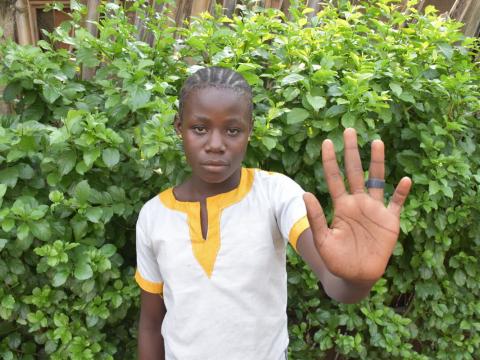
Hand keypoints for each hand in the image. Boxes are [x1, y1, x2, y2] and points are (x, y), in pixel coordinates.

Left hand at [303, 128, 411, 281]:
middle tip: (349, 130)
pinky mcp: (390, 221)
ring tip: (376, 142)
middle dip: (352, 152)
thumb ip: (316, 217)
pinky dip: (401, 193)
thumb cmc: (336, 259)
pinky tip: (404, 181)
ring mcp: (374, 210)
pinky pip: (397, 203)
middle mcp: (357, 202)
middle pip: (355, 172)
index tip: (327, 142)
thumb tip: (305, 193)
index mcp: (341, 206)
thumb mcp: (323, 239)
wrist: (355, 276)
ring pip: (377, 180)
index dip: (331, 161)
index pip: (334, 178)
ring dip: (377, 163)